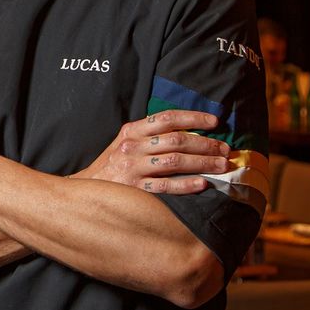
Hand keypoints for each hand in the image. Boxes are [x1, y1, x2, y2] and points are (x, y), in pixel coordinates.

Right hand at [73, 110, 229, 195]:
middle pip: (177, 140)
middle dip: (206, 144)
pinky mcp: (135, 190)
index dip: (193, 118)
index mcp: (132, 131)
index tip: (215, 122)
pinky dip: (186, 185)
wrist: (84, 190)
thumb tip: (187, 131)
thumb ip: (149, 135)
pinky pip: (166, 187)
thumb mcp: (125, 143)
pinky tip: (203, 184)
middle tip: (225, 149)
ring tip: (221, 165)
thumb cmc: (112, 166)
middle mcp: (132, 147)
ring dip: (203, 163)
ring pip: (175, 161)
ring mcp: (133, 168)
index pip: (167, 118)